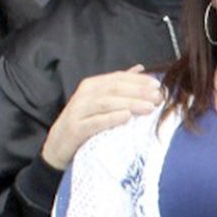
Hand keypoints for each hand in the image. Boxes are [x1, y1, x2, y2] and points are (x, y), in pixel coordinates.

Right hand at [40, 68, 163, 169]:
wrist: (58, 147)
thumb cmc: (84, 124)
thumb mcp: (100, 103)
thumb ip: (118, 86)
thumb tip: (140, 69)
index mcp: (92, 85)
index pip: (118, 78)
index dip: (138, 80)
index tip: (158, 86)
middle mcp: (84, 95)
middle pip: (114, 88)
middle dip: (138, 91)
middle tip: (158, 97)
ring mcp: (78, 111)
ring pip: (106, 103)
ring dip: (129, 103)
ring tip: (149, 107)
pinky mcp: (75, 128)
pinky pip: (94, 122)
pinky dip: (111, 118)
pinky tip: (126, 117)